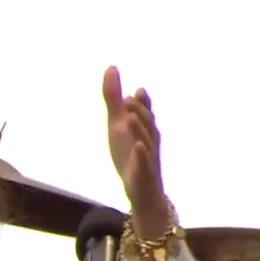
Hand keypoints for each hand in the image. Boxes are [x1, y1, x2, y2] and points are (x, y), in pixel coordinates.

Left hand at [103, 66, 167, 225]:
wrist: (144, 192)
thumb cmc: (132, 155)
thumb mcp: (119, 125)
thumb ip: (114, 100)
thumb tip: (111, 68)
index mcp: (143, 129)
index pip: (144, 112)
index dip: (142, 102)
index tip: (137, 90)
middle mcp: (148, 141)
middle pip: (146, 124)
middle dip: (140, 112)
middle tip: (128, 100)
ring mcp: (147, 158)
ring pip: (146, 142)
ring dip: (139, 128)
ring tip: (130, 117)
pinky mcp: (144, 175)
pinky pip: (144, 165)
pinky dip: (141, 156)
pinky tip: (137, 147)